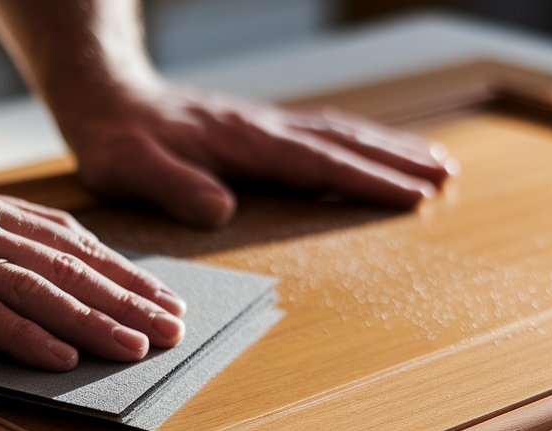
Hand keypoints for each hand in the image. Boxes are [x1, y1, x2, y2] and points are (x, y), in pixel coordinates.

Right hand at [0, 184, 185, 370]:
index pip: (75, 245)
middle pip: (71, 268)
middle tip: (174, 330)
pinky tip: (60, 358)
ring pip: (40, 290)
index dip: (126, 273)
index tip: (165, 299)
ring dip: (94, 320)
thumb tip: (47, 280)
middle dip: (129, 300)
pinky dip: (26, 337)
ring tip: (137, 348)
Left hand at [62, 82, 457, 227]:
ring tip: (436, 164)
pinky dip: (359, 143)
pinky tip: (375, 151)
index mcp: (243, 142)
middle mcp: (263, 128)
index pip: (318, 163)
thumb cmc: (115, 140)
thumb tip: (220, 211)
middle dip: (398, 161)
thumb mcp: (130, 168)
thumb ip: (174, 188)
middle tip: (448, 178)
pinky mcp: (259, 129)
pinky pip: (323, 133)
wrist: (103, 97)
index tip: (414, 196)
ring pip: (340, 133)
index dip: (367, 180)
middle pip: (344, 142)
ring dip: (389, 149)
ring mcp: (264, 125)